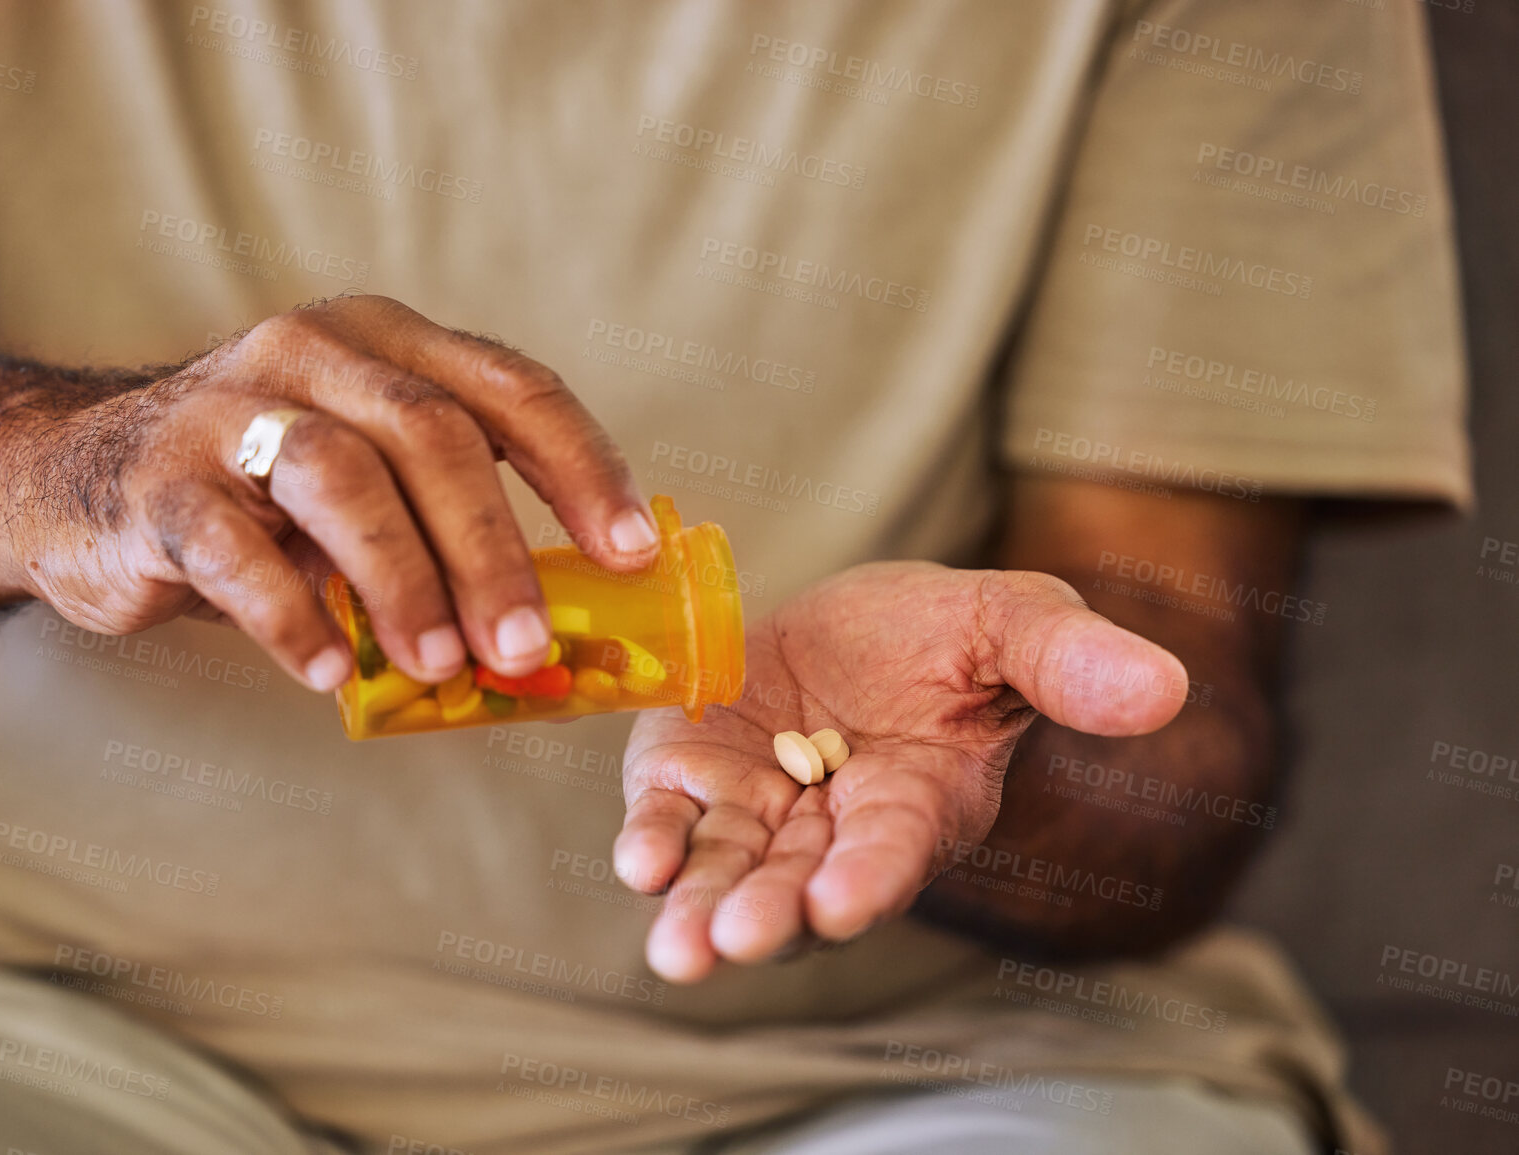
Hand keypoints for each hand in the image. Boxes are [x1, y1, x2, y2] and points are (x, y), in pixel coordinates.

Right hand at [0, 295, 658, 690]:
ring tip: (440, 665)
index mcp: (389, 346)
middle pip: (433, 435)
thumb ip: (445, 530)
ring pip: (341, 477)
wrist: (76, 481)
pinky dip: (291, 615)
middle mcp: (315, 352)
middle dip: (493, 548)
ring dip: (404, 581)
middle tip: (527, 645)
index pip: (512, 389)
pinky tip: (326, 672)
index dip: (582, 468)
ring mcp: (230, 406)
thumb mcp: (364, 485)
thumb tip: (557, 640)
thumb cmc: (259, 496)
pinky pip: (236, 547)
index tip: (629, 551)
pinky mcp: (161, 478)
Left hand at [613, 561, 1187, 982]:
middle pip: (798, 885)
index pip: (895, 851)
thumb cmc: (951, 634)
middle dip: (768, 914)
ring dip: (701, 906)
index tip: (840, 901)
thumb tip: (1165, 688)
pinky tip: (641, 859)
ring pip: (728, 870)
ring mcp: (759, 808)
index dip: (869, 876)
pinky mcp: (694, 773)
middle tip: (733, 941)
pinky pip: (674, 817)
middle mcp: (835, 827)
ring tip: (680, 947)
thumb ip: (1072, 662)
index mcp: (920, 803)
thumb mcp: (1016, 623)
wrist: (860, 623)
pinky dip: (655, 839)